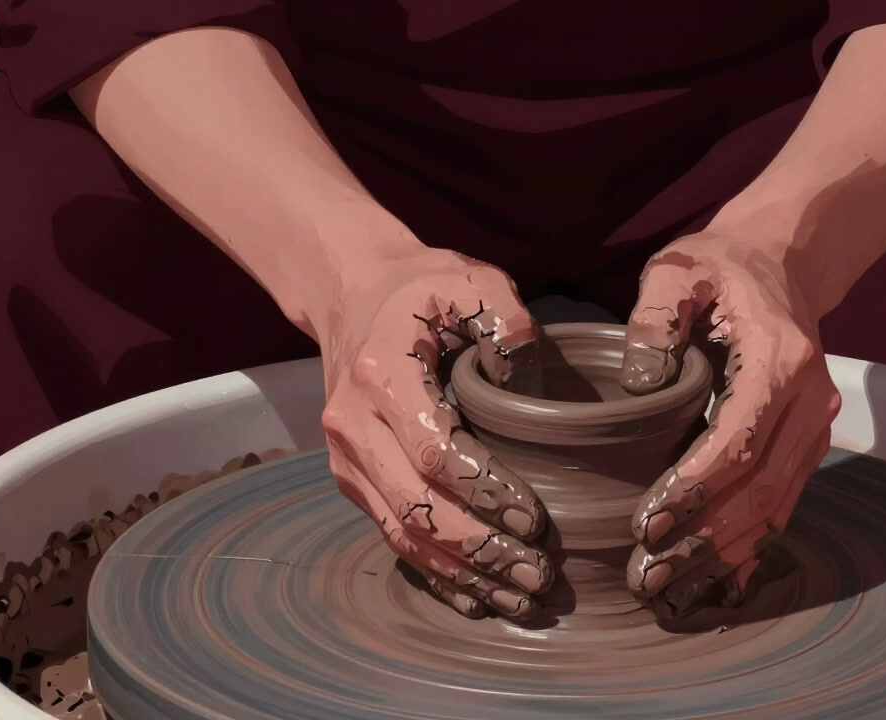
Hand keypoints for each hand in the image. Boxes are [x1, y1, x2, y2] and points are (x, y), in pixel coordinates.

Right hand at [316, 246, 553, 621]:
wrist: (352, 292)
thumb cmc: (423, 289)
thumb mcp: (473, 283)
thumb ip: (509, 325)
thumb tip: (535, 388)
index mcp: (382, 375)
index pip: (433, 451)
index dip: (484, 492)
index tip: (535, 519)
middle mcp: (352, 425)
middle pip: (417, 507)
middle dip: (480, 550)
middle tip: (539, 575)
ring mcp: (346, 458)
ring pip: (403, 533)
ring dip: (462, 574)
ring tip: (520, 598)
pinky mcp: (353, 478)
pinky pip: (392, 534)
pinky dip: (436, 572)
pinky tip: (477, 597)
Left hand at [620, 232, 840, 616]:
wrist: (779, 263)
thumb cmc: (719, 269)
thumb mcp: (677, 270)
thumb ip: (654, 317)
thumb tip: (638, 385)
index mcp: (780, 358)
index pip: (740, 439)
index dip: (695, 489)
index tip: (648, 523)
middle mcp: (811, 399)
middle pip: (761, 487)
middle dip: (703, 537)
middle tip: (647, 574)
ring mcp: (816, 426)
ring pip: (776, 506)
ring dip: (723, 552)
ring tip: (668, 588)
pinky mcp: (808, 444)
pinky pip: (784, 505)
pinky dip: (750, 546)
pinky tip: (716, 582)